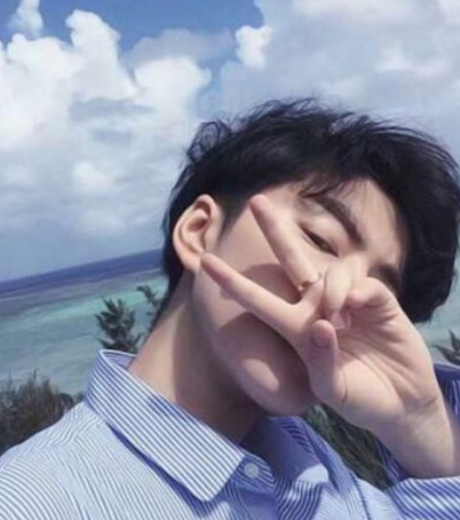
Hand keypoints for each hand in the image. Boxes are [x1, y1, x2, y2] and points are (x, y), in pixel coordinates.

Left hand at [199, 193, 443, 437]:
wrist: (401, 403)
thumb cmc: (358, 398)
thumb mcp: (332, 390)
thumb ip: (321, 360)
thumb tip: (323, 322)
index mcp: (295, 327)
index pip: (257, 299)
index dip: (231, 281)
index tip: (203, 262)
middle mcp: (316, 306)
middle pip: (291, 258)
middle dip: (275, 229)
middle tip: (256, 201)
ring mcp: (347, 300)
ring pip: (329, 271)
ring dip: (330, 290)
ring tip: (339, 321)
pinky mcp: (378, 299)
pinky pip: (361, 283)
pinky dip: (355, 294)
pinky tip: (357, 312)